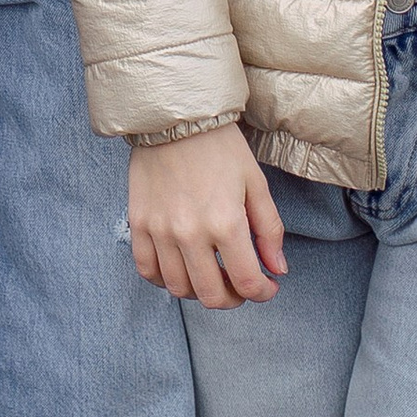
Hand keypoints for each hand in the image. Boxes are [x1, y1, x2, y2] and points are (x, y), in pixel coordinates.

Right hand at [129, 124, 286, 309]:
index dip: (262, 293)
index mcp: (226, 223)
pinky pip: (147, 270)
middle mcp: (190, 233)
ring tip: (212, 276)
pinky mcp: (139, 224)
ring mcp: (160, 231)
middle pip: (212, 295)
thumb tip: (277, 269)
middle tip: (241, 286)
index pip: (247, 282)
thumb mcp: (255, 184)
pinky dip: (164, 279)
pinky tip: (180, 268)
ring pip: (178, 288)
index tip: (268, 287)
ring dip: (200, 292)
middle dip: (234, 299)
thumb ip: (269, 230)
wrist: (174, 117)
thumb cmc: (220, 147)